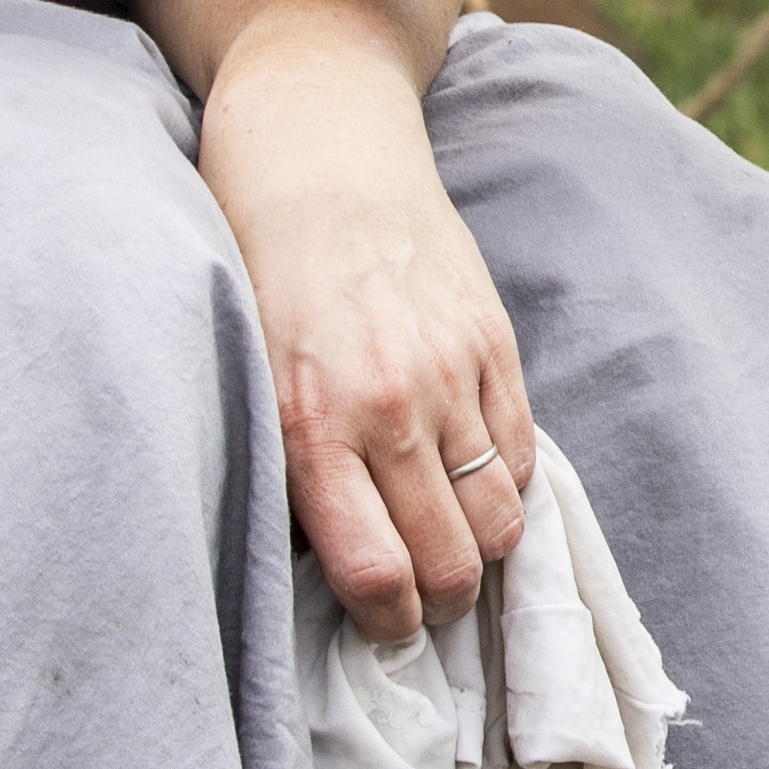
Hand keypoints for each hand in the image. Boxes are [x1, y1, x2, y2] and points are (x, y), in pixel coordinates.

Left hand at [195, 27, 538, 649]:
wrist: (317, 144)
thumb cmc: (255, 265)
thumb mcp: (244, 374)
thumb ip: (287, 466)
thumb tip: (331, 560)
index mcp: (309, 423)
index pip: (375, 574)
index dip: (385, 622)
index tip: (379, 624)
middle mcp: (388, 407)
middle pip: (452, 564)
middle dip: (438, 603)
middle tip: (419, 599)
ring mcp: (452, 374)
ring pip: (502, 521)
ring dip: (482, 553)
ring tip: (453, 548)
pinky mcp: (494, 342)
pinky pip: (524, 454)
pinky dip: (506, 486)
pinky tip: (472, 481)